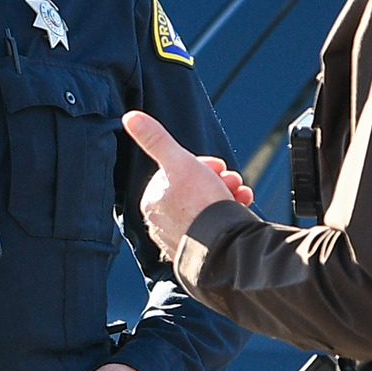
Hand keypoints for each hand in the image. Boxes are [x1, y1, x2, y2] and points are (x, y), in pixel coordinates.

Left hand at [120, 112, 251, 256]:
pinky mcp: (199, 253)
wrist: (222, 243)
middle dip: (216, 180)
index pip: (177, 174)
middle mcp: (161, 224)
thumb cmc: (200, 203)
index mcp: (152, 202)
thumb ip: (155, 139)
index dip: (201, 165)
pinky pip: (213, 228)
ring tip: (241, 193)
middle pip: (192, 191)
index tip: (218, 166)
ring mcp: (179, 240)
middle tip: (233, 179)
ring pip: (205, 209)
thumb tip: (130, 117)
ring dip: (226, 195)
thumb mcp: (179, 161)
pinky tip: (239, 210)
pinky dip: (226, 216)